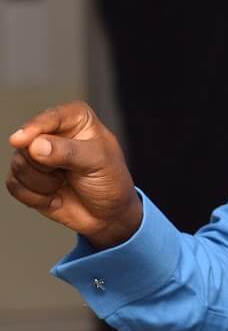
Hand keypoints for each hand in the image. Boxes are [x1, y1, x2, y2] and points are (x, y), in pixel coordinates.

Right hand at [6, 101, 141, 249]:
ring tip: (64, 182)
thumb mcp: (98, 162)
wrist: (106, 213)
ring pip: (18, 165)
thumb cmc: (110, 180)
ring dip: (42, 183)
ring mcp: (37, 155)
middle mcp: (53, 133)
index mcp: (77, 119)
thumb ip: (68, 152)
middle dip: (44, 165)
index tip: (21, 140)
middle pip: (26, 143)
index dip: (34, 127)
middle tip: (67, 172)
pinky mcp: (27, 177)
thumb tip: (35, 145)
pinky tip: (54, 195)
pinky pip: (14, 185)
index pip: (50, 117)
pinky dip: (34, 196)